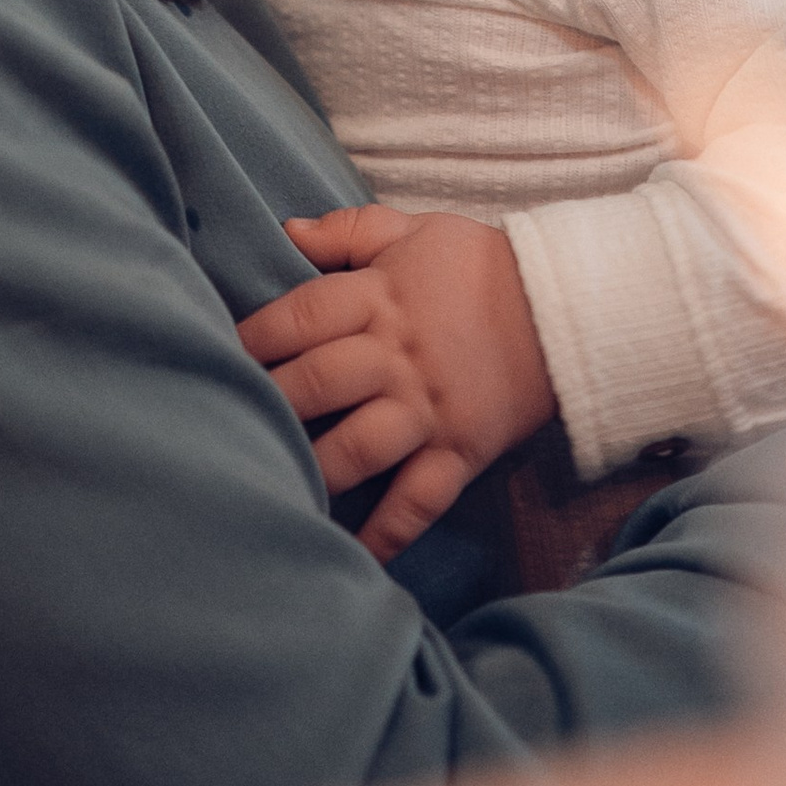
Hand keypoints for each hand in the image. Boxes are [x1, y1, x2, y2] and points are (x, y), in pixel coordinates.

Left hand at [238, 203, 556, 556]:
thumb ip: (348, 231)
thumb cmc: (481, 266)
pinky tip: (349, 555)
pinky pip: (418, 499)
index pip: (302, 315)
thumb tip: (287, 232)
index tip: (217, 354)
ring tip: (270, 486)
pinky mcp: (459, 451)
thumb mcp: (415, 230)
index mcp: (381, 298)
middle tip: (221, 423)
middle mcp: (398, 357)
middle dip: (269, 403)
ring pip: (359, 446)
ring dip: (314, 468)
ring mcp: (428, 409)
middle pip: (319, 381)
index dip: (255, 336)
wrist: (568, 306)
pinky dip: (386, 533)